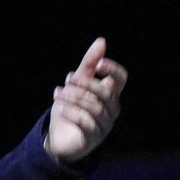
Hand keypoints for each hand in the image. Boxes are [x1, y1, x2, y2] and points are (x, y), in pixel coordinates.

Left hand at [44, 37, 128, 163]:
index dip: (113, 70)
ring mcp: (104, 125)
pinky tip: (59, 107)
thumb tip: (101, 41)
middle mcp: (112, 110)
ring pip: (94, 107)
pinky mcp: (93, 138)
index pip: (121, 79)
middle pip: (105, 93)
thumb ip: (88, 64)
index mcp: (110, 94)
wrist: (58, 138)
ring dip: (73, 98)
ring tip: (58, 94)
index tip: (98, 63)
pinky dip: (71, 113)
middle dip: (85, 84)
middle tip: (68, 81)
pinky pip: (86, 123)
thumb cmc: (71, 107)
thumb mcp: (76, 84)